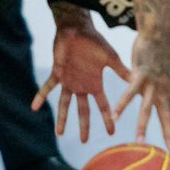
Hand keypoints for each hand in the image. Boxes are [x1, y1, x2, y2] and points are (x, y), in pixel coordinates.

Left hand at [32, 13, 132, 141]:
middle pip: (83, 110)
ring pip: (64, 104)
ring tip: (59, 133)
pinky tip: (34, 107)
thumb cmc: (95, 41)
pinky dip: (40, 97)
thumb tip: (135, 79)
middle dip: (84, 125)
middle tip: (85, 141)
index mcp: (95, 84)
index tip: (111, 133)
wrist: (78, 29)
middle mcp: (82, 85)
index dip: (107, 119)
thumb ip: (120, 69)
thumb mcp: (110, 57)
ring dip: (62, 118)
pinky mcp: (57, 73)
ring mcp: (69, 81)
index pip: (103, 106)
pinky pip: (47, 87)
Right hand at [110, 30, 169, 149]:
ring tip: (139, 142)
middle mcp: (164, 90)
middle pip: (168, 116)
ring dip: (142, 126)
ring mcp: (152, 83)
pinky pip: (129, 94)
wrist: (157, 33)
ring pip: (147, 109)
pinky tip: (114, 115)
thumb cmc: (163, 50)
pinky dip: (121, 105)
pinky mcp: (139, 75)